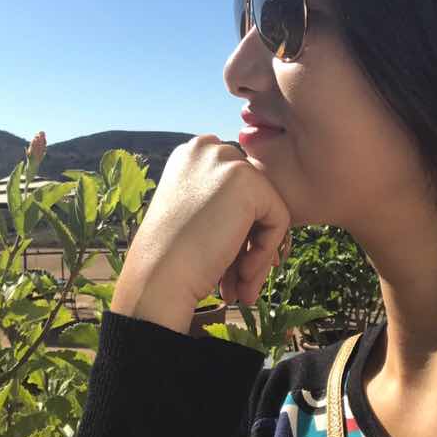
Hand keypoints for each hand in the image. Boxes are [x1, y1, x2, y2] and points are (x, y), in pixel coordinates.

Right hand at [110, 134, 290, 333]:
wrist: (157, 277)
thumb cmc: (170, 256)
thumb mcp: (193, 213)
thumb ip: (223, 202)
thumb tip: (262, 215)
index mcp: (191, 154)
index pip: (236, 189)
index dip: (237, 228)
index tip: (229, 263)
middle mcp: (207, 148)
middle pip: (254, 197)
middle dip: (249, 242)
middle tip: (238, 281)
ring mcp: (227, 160)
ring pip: (267, 210)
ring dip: (257, 253)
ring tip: (240, 288)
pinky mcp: (248, 180)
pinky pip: (279, 220)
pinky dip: (266, 253)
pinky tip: (242, 275)